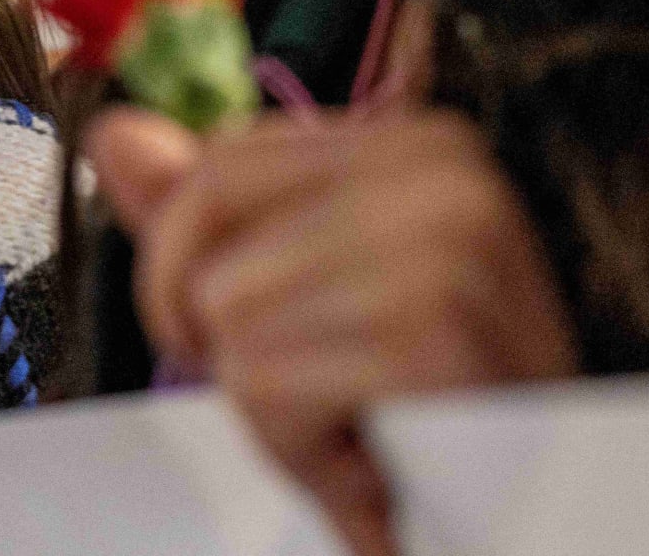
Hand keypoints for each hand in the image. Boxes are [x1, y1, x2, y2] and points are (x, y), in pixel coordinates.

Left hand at [86, 105, 578, 555]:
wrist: (535, 516)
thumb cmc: (422, 403)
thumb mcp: (310, 286)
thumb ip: (208, 211)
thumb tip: (112, 132)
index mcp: (418, 142)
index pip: (218, 162)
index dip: (183, 263)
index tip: (233, 332)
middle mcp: (442, 173)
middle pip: (208, 229)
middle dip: (220, 332)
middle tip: (308, 392)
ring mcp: (445, 248)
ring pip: (225, 312)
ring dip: (271, 404)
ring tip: (360, 427)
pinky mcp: (431, 339)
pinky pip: (261, 387)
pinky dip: (298, 450)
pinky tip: (374, 462)